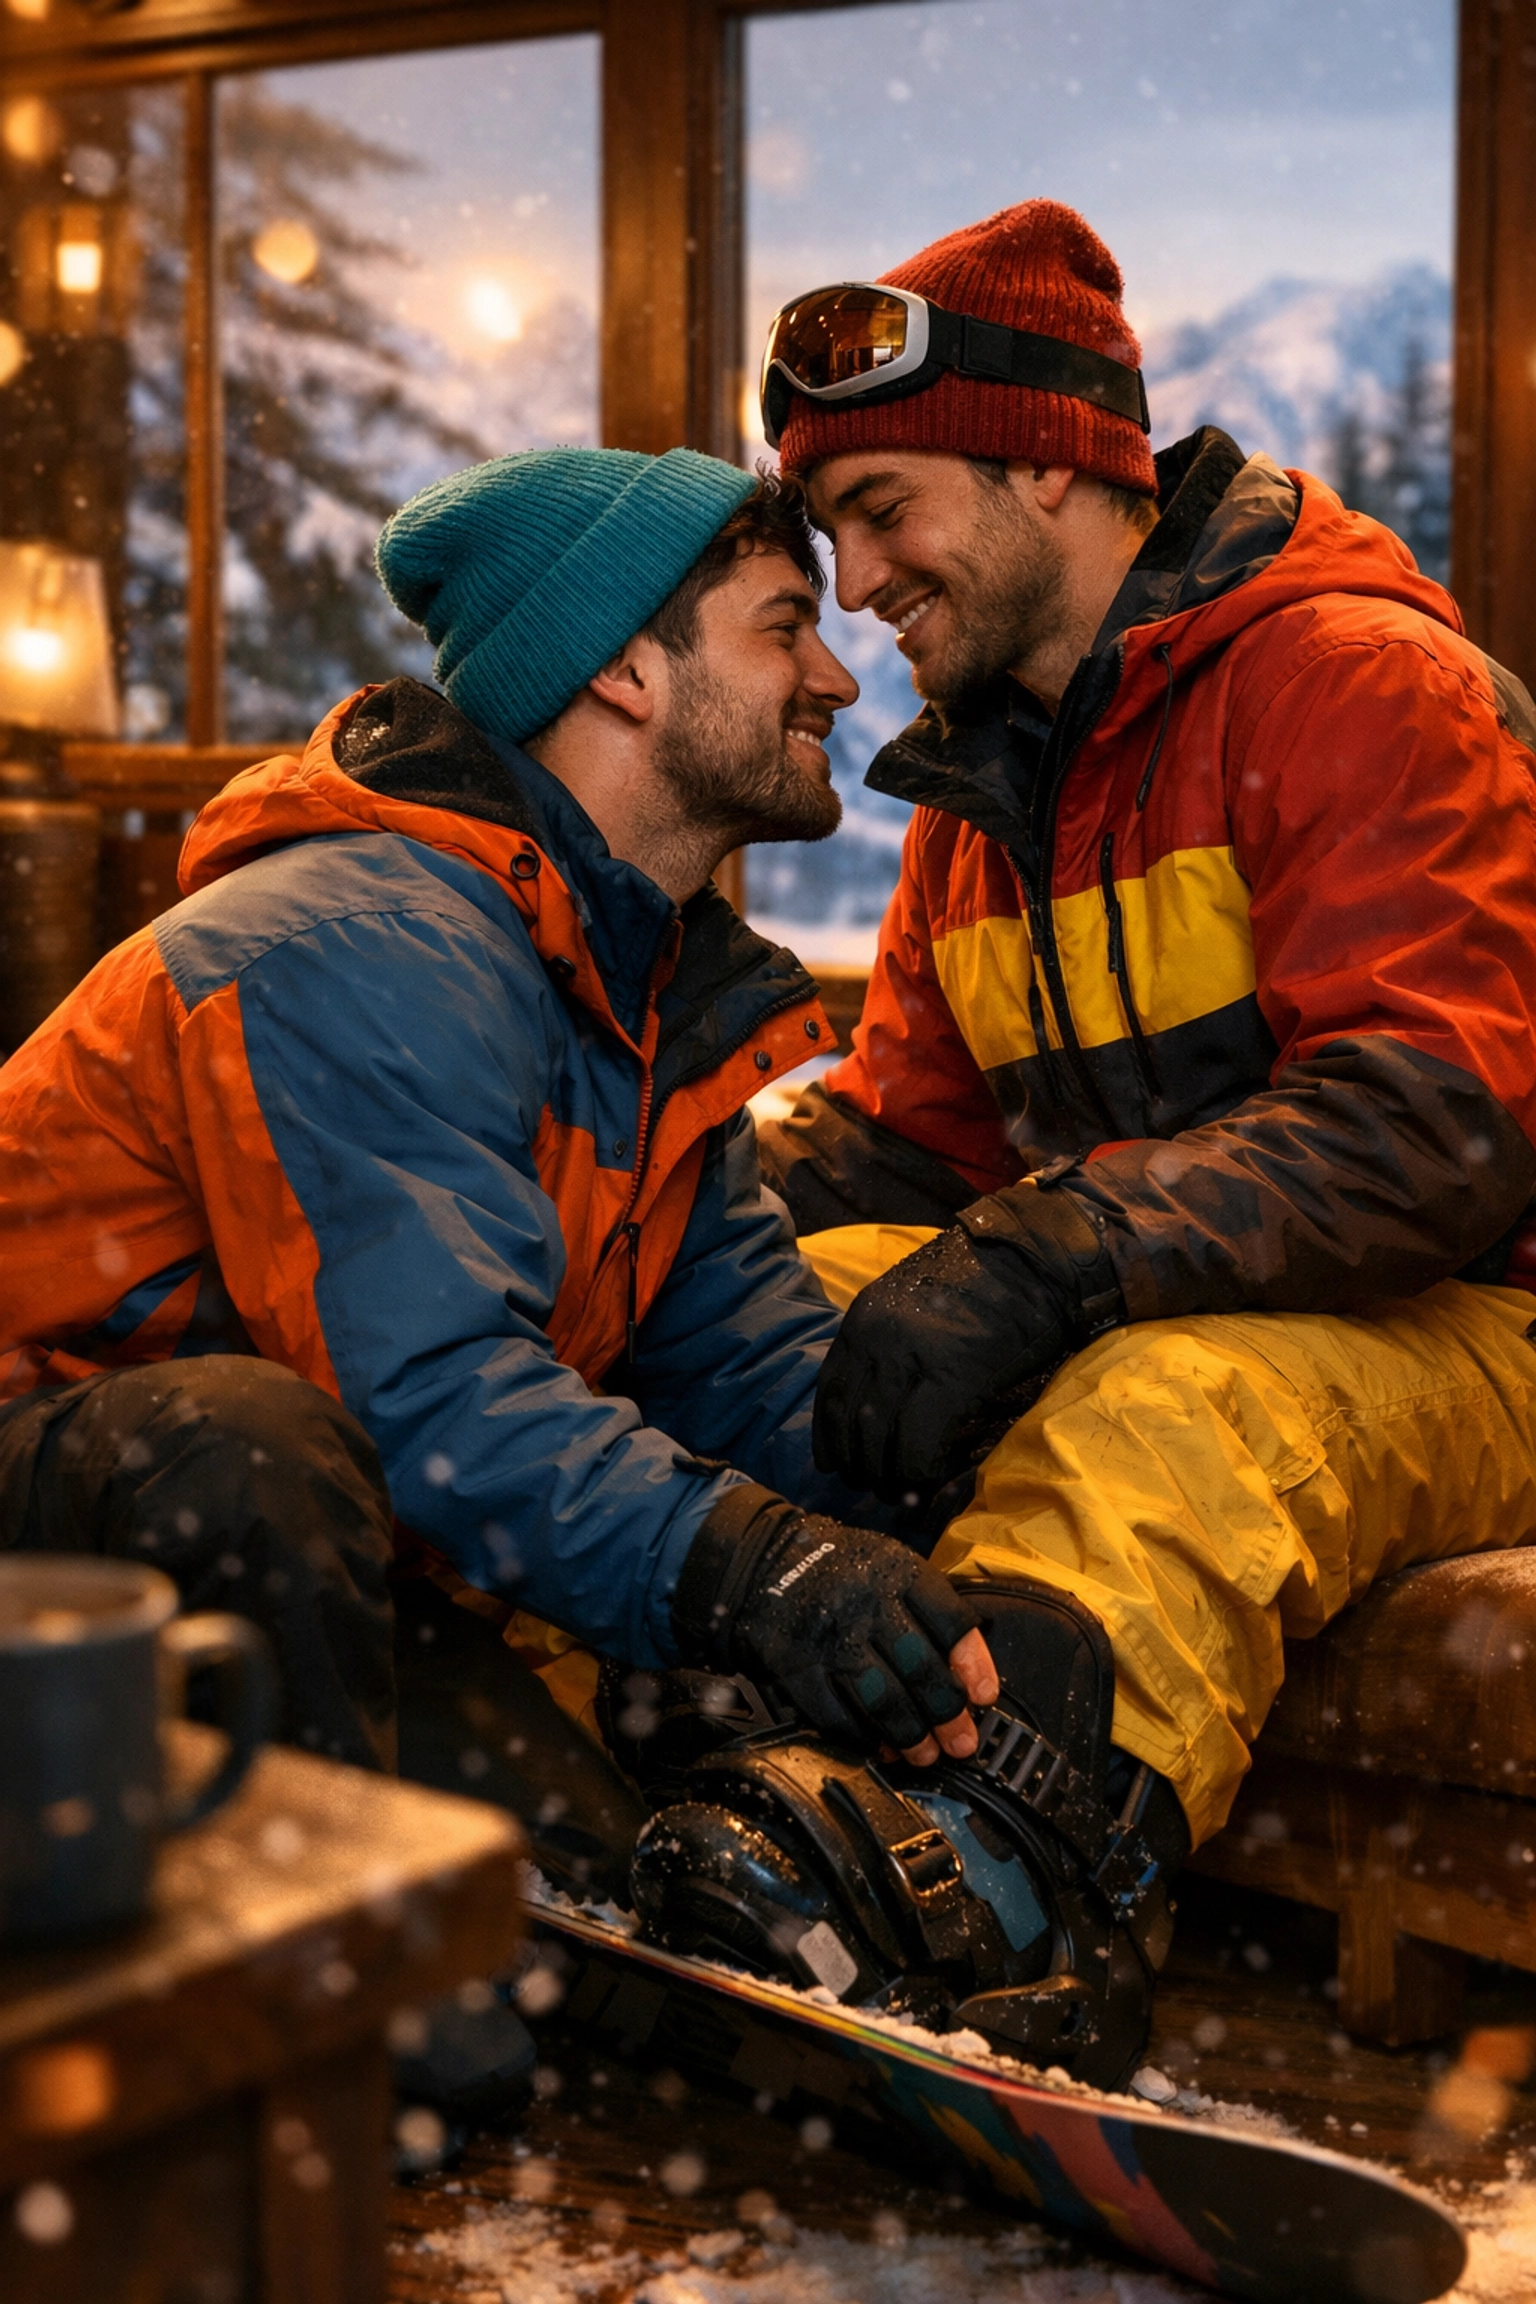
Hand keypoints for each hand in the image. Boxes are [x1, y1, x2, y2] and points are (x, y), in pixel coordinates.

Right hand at [673, 1486, 996, 1759]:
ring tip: (923, 1753)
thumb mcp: (889, 1565)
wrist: (765, 1562)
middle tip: (960, 1742)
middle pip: (920, 1668)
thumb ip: (926, 1610)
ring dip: (910, 1735)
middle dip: (947, 1715)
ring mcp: (831, 1636)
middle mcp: (867, 1603)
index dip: (974, 1667)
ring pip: (883, 1699)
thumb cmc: (840, 1571)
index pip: (951, 1623)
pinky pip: (838, 1714)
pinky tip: (878, 1746)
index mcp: (898, 1572)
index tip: (983, 1698)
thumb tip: (965, 1674)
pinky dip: (862, 1738)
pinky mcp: (799, 1665)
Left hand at [813, 1181, 1124, 1495]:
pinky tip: (926, 1484)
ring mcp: (912, 1356)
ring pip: (880, 1437)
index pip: (829, 1390)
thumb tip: (874, 1412)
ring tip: (898, 1496)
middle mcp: (877, 1337)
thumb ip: (887, 1351)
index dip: (829, 1436)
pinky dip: (919, 1471)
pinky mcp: (952, 1377)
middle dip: (857, 1464)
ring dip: (887, 1475)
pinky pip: (919, 1442)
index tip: (833, 1464)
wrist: (1036, 1260)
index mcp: (863, 1318)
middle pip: (851, 1420)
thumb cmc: (982, 1285)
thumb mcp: (914, 1306)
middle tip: (871, 1489)